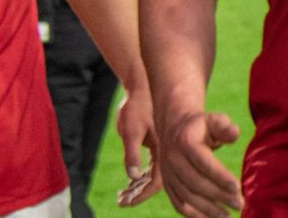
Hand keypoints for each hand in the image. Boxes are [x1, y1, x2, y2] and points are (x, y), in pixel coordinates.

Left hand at [114, 85, 161, 206]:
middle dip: (139, 193)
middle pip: (157, 179)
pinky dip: (141, 175)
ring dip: (139, 185)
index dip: (142, 194)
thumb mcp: (130, 130)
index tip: (127, 202)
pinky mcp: (156, 142)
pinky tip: (131, 180)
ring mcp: (162, 146)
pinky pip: (152, 164)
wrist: (142, 85)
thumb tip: (133, 176)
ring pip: (154, 172)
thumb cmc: (136, 106)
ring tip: (123, 194)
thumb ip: (132, 153)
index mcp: (163, 147)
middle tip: (122, 201)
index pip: (156, 179)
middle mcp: (166, 149)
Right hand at [159, 110, 242, 216]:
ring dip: (207, 209)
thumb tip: (235, 134)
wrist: (175, 127)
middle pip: (196, 183)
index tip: (238, 187)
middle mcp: (173, 160)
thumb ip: (225, 126)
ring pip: (187, 196)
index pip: (204, 163)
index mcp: (185, 142)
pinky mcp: (167, 185)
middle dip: (219, 196)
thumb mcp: (214, 119)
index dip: (220, 176)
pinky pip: (178, 203)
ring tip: (227, 215)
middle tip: (239, 204)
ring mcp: (168, 174)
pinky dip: (192, 214)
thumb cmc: (202, 125)